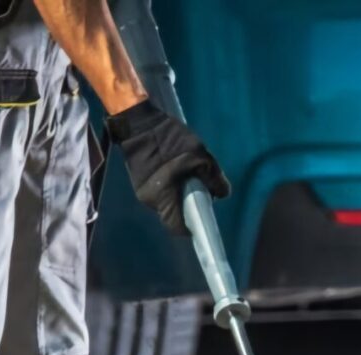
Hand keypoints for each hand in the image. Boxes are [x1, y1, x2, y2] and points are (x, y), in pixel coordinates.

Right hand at [106, 100, 230, 235]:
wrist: (138, 121)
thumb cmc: (169, 139)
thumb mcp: (200, 155)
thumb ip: (214, 178)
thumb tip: (222, 195)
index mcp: (163, 196)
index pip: (176, 226)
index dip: (190, 226)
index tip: (201, 217)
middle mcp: (150, 200)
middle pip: (172, 215)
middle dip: (187, 208)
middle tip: (199, 190)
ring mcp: (142, 192)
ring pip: (166, 204)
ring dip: (178, 196)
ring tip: (187, 177)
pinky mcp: (139, 183)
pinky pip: (159, 193)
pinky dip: (170, 188)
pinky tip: (176, 172)